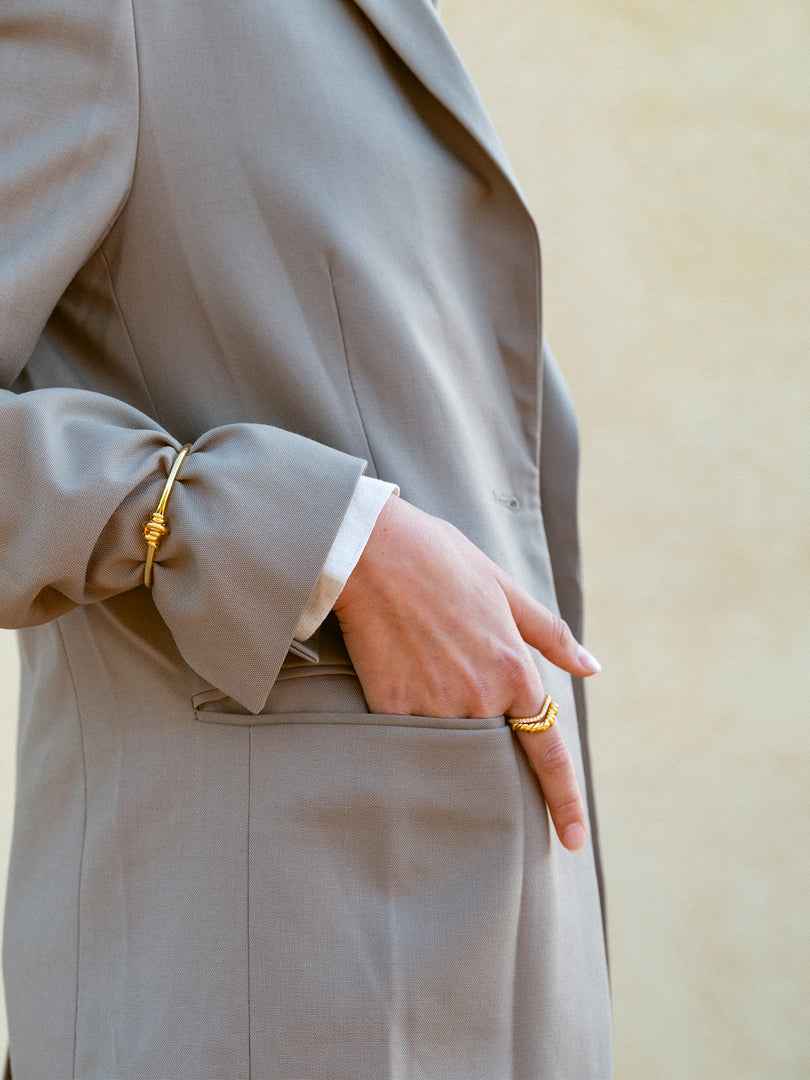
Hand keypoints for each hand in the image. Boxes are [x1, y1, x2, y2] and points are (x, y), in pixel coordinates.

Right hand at [333, 495, 600, 851]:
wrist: (372, 551)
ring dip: (447, 731)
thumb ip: (550, 634)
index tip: (574, 839)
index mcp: (512, 669)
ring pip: (450, 746)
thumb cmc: (441, 560)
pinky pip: (408, 738)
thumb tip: (591, 667)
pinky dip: (410, 726)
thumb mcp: (505, 589)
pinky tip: (397, 686)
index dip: (565, 799)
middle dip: (486, 741)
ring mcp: (433, 705)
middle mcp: (478, 696)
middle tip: (457, 693)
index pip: (548, 751)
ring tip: (423, 676)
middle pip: (493, 749)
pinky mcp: (390, 708)